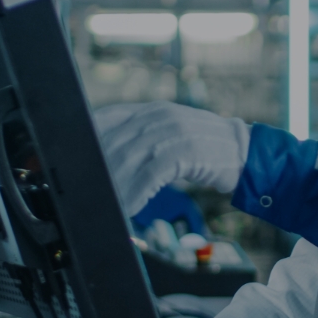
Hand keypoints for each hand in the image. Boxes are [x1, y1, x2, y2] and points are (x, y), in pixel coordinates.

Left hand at [92, 102, 249, 215]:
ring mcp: (173, 131)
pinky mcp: (186, 150)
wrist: (245, 152)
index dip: (87, 137)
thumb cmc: (207, 150)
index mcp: (153, 111)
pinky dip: (138, 192)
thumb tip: (112, 157)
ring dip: (115, 185)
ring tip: (106, 204)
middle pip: (115, 141)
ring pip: (130, 158)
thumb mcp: (172, 136)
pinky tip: (132, 207)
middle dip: (98, 169)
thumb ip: (145, 139)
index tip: (72, 159)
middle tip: (85, 191)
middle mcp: (160, 116)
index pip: (108, 117)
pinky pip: (152, 173)